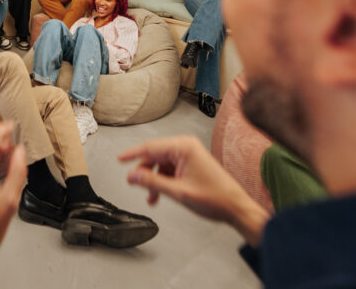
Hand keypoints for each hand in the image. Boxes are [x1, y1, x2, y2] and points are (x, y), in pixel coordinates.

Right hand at [118, 135, 269, 246]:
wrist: (235, 208)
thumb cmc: (215, 197)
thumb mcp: (178, 191)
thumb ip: (152, 182)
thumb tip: (133, 175)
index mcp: (183, 147)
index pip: (150, 147)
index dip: (132, 154)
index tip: (119, 159)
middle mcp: (186, 147)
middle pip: (154, 156)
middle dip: (144, 172)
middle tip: (134, 184)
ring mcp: (189, 155)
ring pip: (160, 164)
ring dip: (154, 180)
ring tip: (151, 197)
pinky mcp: (190, 164)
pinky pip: (169, 169)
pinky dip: (163, 181)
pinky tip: (160, 195)